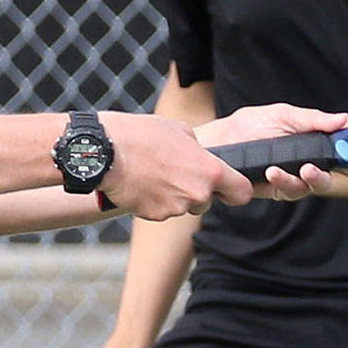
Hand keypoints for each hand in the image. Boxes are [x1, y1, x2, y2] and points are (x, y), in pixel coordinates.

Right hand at [99, 112, 253, 218]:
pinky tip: (142, 183)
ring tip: (153, 173)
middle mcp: (197, 194)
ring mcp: (176, 208)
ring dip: (173, 195)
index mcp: (210, 171)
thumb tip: (201, 157)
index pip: (242, 193)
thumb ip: (198, 150)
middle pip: (207, 201)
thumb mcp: (181, 131)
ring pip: (183, 206)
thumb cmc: (142, 135)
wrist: (105, 153)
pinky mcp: (155, 216)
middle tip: (174, 171)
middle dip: (195, 190)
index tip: (230, 189)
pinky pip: (162, 211)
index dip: (236, 190)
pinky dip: (155, 201)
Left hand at [198, 103, 347, 196]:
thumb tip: (343, 119)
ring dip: (318, 177)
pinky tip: (274, 171)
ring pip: (325, 183)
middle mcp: (318, 156)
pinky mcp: (283, 188)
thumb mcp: (282, 115)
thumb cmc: (249, 126)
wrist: (216, 145)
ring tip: (305, 169)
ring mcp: (302, 174)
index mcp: (322, 134)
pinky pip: (294, 189)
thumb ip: (313, 120)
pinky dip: (287, 180)